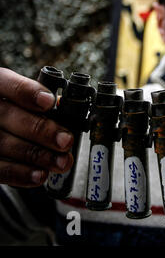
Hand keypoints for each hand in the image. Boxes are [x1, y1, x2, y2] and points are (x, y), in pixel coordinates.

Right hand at [0, 67, 73, 187]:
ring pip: (4, 144)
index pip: (6, 83)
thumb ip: (39, 102)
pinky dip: (21, 174)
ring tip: (61, 162)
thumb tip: (62, 106)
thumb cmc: (14, 112)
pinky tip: (40, 175)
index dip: (27, 92)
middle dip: (41, 130)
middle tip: (66, 141)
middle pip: (8, 116)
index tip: (49, 102)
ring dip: (37, 155)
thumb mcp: (21, 100)